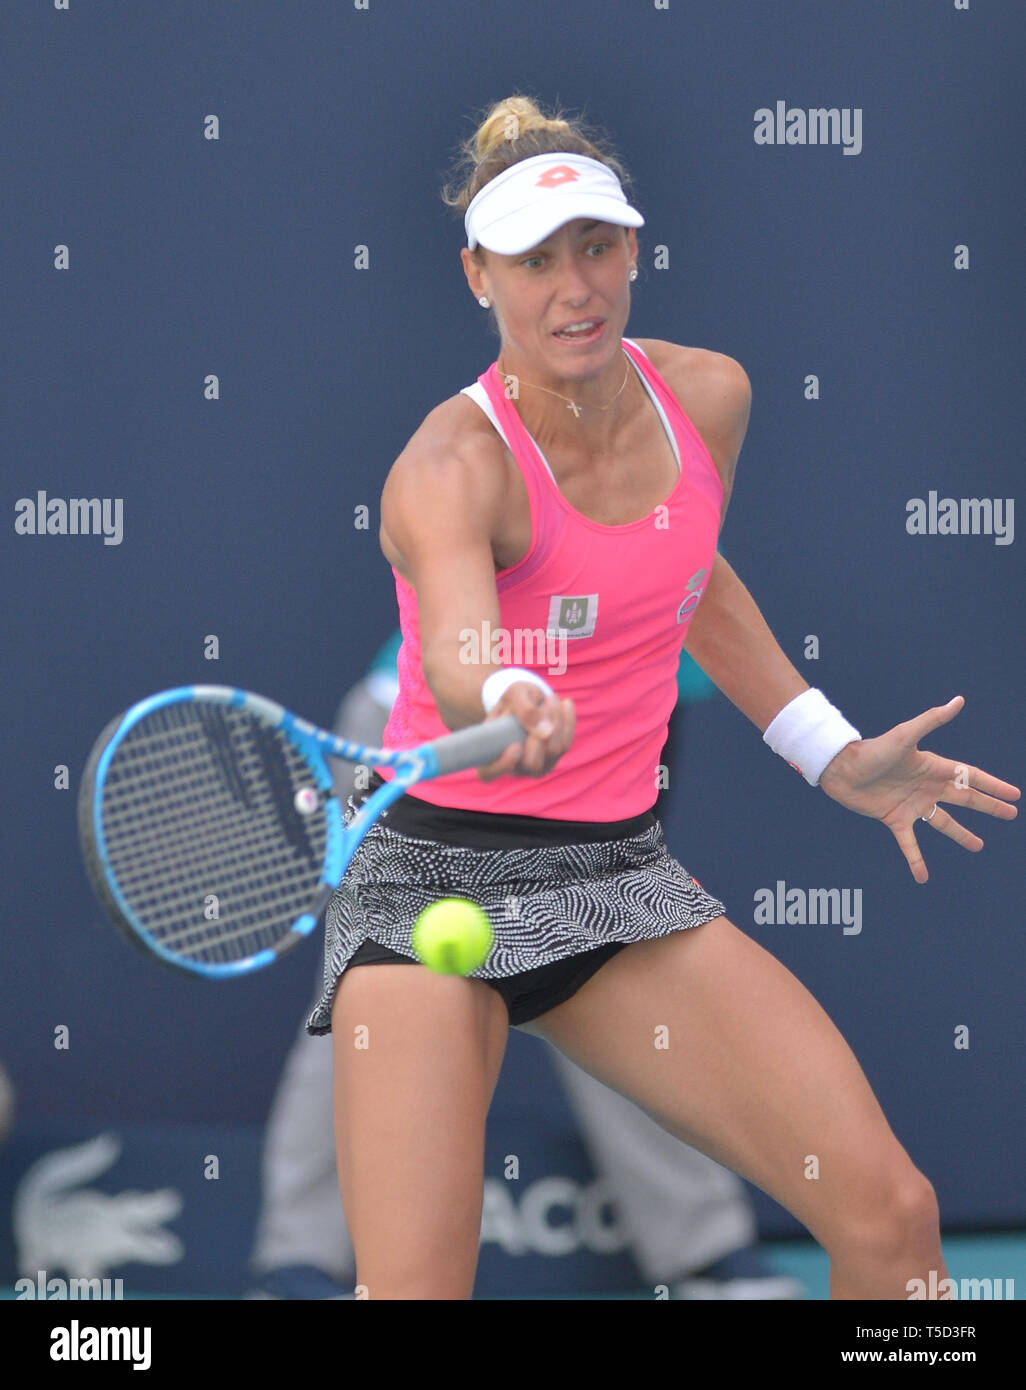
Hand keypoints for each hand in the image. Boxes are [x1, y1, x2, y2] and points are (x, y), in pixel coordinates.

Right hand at [476, 684, 574, 780]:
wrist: (527, 698)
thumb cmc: (513, 699)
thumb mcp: (515, 694)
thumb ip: (525, 711)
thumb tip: (546, 733)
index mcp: (490, 754)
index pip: (489, 773)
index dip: (502, 764)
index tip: (515, 745)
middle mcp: (513, 766)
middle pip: (532, 764)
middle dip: (540, 734)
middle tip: (543, 703)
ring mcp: (535, 765)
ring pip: (554, 751)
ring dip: (556, 721)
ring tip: (550, 698)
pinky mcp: (554, 758)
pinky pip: (566, 743)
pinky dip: (567, 721)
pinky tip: (566, 704)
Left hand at [818, 696, 1018, 882]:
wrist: (841, 768)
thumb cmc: (873, 749)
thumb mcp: (905, 735)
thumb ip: (932, 720)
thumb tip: (959, 700)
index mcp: (933, 767)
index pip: (971, 777)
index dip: (993, 785)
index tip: (1014, 794)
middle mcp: (926, 787)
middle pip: (965, 799)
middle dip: (988, 807)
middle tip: (1011, 815)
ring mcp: (912, 804)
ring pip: (943, 822)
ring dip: (961, 835)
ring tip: (978, 846)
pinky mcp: (894, 819)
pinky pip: (909, 844)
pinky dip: (916, 860)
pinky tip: (923, 877)